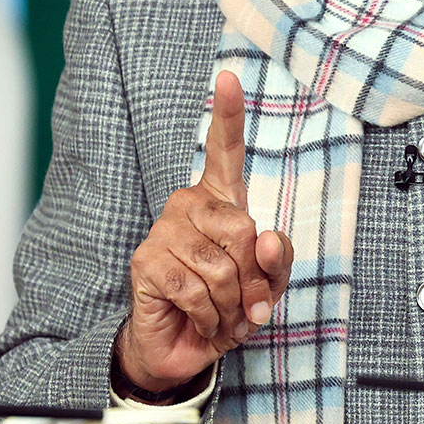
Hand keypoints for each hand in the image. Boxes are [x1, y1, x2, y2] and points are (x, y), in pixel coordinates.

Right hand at [115, 70, 293, 392]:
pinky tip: (201, 319)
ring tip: (222, 314)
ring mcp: (163, 231)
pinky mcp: (146, 262)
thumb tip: (267, 238)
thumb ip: (277, 260)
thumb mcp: (267, 283)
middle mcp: (187, 205)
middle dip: (254, 278)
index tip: (228, 76)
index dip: (227, 112)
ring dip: (232, 304)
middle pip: (243, 229)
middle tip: (245, 303)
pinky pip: (196, 288)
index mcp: (220, 200)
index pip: (224, 148)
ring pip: (220, 266)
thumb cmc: (230, 304)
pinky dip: (209, 315)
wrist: (187, 347)